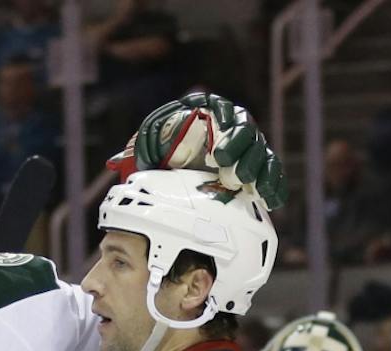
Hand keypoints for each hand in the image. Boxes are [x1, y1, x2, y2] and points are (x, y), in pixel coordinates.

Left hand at [134, 94, 287, 208]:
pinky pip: (273, 173)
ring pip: (262, 153)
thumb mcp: (151, 144)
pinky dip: (273, 186)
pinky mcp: (261, 165)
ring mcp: (250, 144)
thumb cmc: (167, 150)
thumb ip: (140, 147)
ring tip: (245, 185)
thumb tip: (116, 162)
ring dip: (256, 170)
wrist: (183, 166)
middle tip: (227, 171)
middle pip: (247, 132)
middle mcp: (234, 123)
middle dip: (239, 151)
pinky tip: (269, 201)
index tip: (215, 155)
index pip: (224, 114)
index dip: (224, 133)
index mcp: (210, 110)